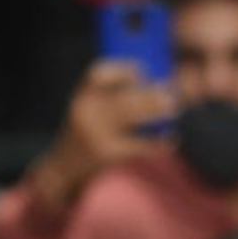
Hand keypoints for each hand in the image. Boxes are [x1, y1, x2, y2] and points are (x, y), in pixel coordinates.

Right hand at [35, 61, 173, 208]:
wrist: (65, 168)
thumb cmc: (85, 132)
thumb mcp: (89, 109)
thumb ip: (112, 95)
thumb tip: (156, 84)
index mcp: (82, 96)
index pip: (98, 73)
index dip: (123, 70)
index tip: (143, 72)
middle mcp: (86, 111)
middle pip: (122, 94)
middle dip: (150, 94)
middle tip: (170, 95)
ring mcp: (96, 133)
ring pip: (132, 114)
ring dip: (157, 110)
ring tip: (172, 109)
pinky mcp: (108, 153)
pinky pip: (140, 145)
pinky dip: (158, 143)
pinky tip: (169, 140)